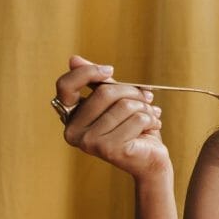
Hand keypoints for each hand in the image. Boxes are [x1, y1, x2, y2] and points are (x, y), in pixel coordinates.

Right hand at [54, 55, 169, 177]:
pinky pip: (136, 119)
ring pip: (124, 106)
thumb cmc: (133, 128)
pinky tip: (153, 128)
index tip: (110, 70)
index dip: (87, 73)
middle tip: (147, 98)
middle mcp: (74, 132)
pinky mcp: (109, 150)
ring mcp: (89, 142)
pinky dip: (151, 119)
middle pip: (104, 93)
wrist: (151, 160)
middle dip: (132, 92)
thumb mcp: (116, 101)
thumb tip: (73, 59)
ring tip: (151, 116)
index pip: (65, 86)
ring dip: (145, 108)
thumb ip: (98, 83)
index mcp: (71, 117)